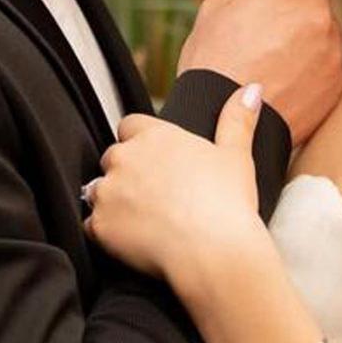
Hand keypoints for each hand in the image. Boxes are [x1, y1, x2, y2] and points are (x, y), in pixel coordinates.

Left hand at [85, 85, 271, 303]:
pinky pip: (91, 226)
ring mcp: (108, 191)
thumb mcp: (237, 155)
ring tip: (142, 219)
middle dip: (126, 173)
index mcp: (154, 136)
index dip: (140, 142)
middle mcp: (125, 158)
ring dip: (112, 201)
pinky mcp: (99, 225)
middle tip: (154, 195)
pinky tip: (131, 241)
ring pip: (97, 190)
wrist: (213, 251)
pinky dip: (106, 233)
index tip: (156, 161)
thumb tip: (251, 90)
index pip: (130, 126)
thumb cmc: (227, 204)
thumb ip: (237, 119)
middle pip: (112, 158)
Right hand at [178, 0, 341, 144]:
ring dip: (305, 19)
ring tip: (272, 48)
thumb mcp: (215, 6)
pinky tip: (286, 70)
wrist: (224, 127)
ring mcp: (331, 44)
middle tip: (261, 18)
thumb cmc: (211, 62)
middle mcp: (315, 10)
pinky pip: (331, 48)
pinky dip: (314, 53)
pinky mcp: (339, 75)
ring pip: (324, 13)